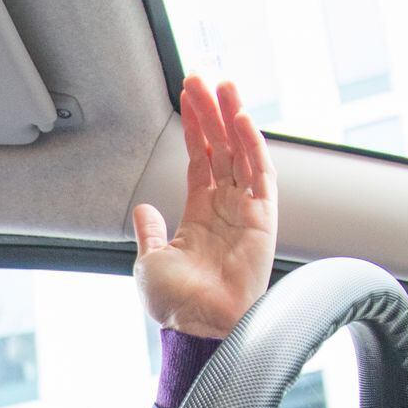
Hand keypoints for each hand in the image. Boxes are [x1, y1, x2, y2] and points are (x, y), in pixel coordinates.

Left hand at [133, 76, 278, 339]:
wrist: (198, 327)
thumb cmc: (177, 306)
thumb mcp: (150, 262)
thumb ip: (149, 231)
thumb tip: (144, 210)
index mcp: (201, 217)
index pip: (201, 161)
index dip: (195, 129)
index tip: (188, 98)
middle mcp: (226, 210)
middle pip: (221, 149)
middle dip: (212, 113)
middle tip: (203, 79)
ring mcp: (246, 212)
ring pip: (242, 153)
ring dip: (233, 119)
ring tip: (223, 86)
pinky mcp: (263, 219)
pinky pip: (260, 175)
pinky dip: (252, 145)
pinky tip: (241, 119)